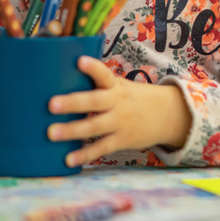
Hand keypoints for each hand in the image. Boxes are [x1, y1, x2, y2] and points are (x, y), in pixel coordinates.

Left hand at [47, 56, 191, 166]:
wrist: (168, 115)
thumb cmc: (133, 99)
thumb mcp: (120, 87)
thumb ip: (98, 85)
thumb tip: (61, 81)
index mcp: (115, 86)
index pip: (104, 74)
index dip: (93, 68)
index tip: (79, 61)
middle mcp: (117, 103)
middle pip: (94, 102)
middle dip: (73, 103)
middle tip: (51, 104)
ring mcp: (120, 122)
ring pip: (94, 127)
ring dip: (72, 131)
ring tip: (51, 133)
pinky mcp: (122, 140)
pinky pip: (101, 148)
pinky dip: (85, 154)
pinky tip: (68, 160)